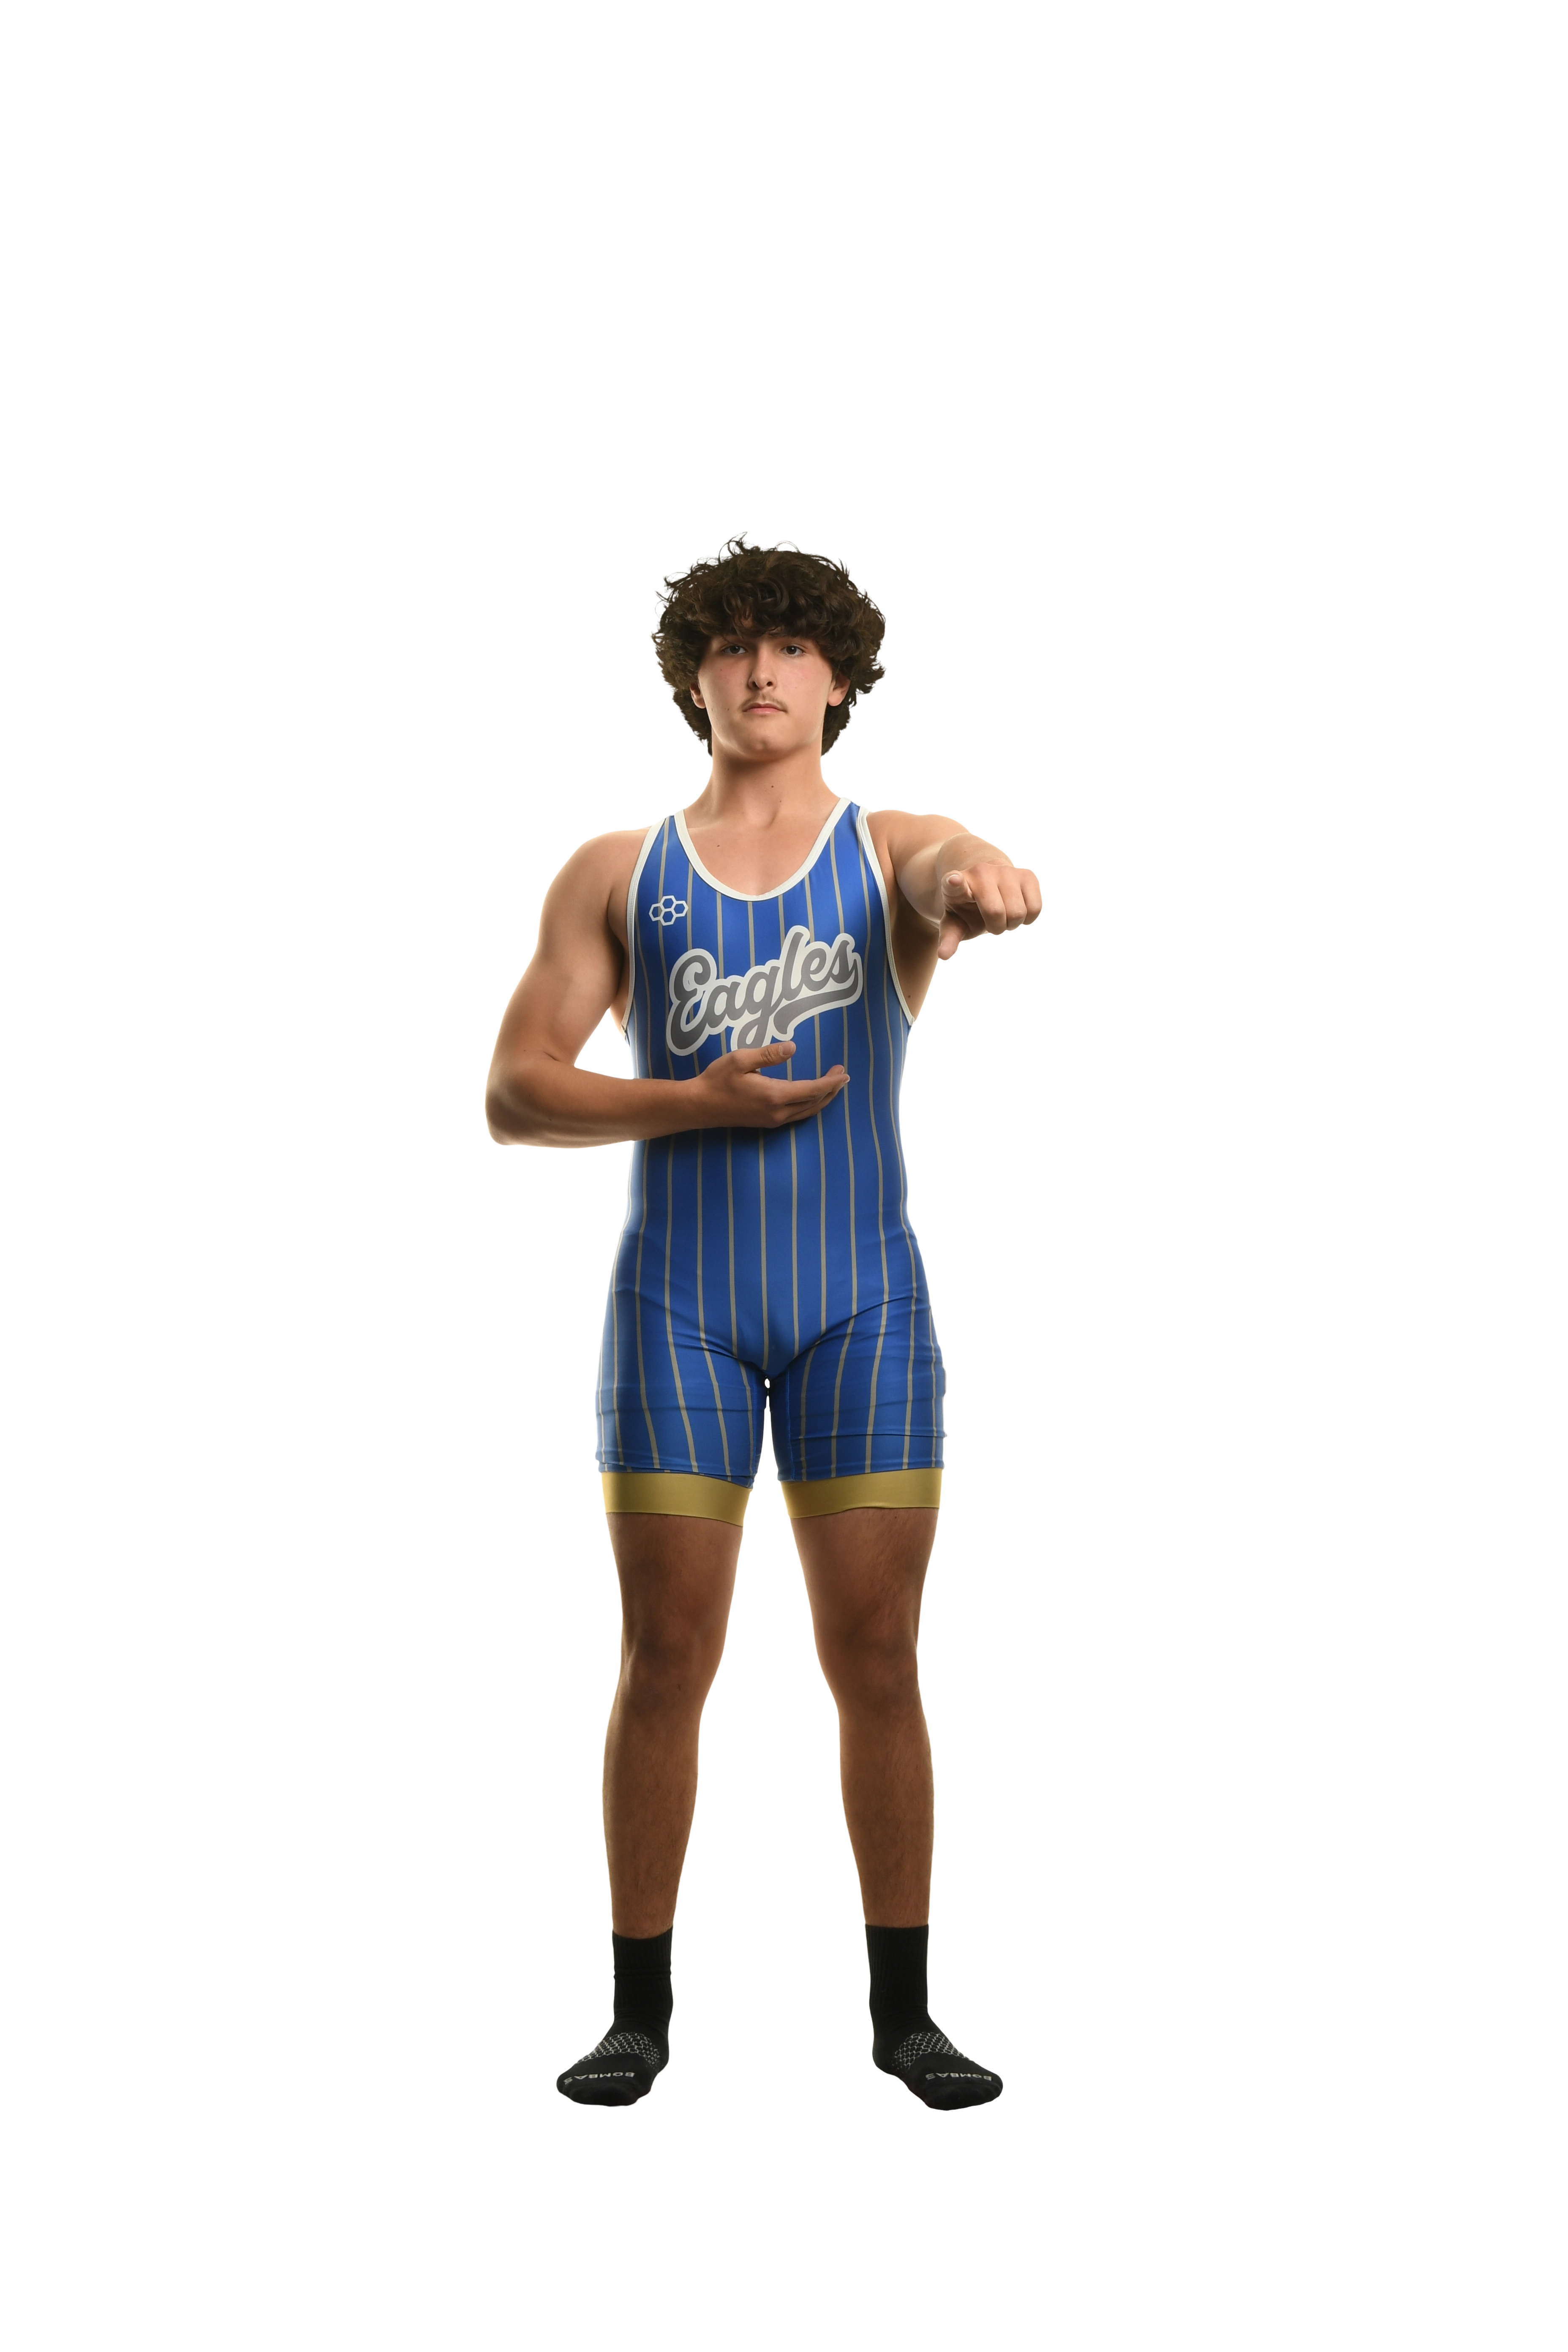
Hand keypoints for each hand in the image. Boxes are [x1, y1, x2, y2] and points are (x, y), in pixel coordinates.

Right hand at [689, 1042, 849, 1127]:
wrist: (699, 1106)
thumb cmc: (717, 1080)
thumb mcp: (740, 1059)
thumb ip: (768, 1054)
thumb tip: (793, 1047)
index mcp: (774, 1096)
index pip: (812, 1090)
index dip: (831, 1082)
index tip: (844, 1073)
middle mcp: (777, 1112)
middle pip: (815, 1103)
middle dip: (831, 1089)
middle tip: (841, 1073)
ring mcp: (773, 1120)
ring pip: (808, 1112)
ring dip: (823, 1098)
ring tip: (833, 1085)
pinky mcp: (767, 1122)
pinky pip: (798, 1115)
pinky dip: (811, 1105)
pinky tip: (812, 1097)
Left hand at [938, 859, 1042, 960]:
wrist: (988, 886)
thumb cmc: (968, 910)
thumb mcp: (955, 925)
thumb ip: (949, 939)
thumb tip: (943, 956)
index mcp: (955, 886)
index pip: (954, 883)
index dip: (954, 883)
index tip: (953, 880)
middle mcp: (980, 872)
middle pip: (996, 912)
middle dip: (996, 927)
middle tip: (992, 921)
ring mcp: (1004, 870)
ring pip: (1018, 912)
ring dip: (1013, 923)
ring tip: (1004, 915)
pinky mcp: (1027, 874)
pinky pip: (1036, 908)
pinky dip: (1029, 918)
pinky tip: (1019, 909)